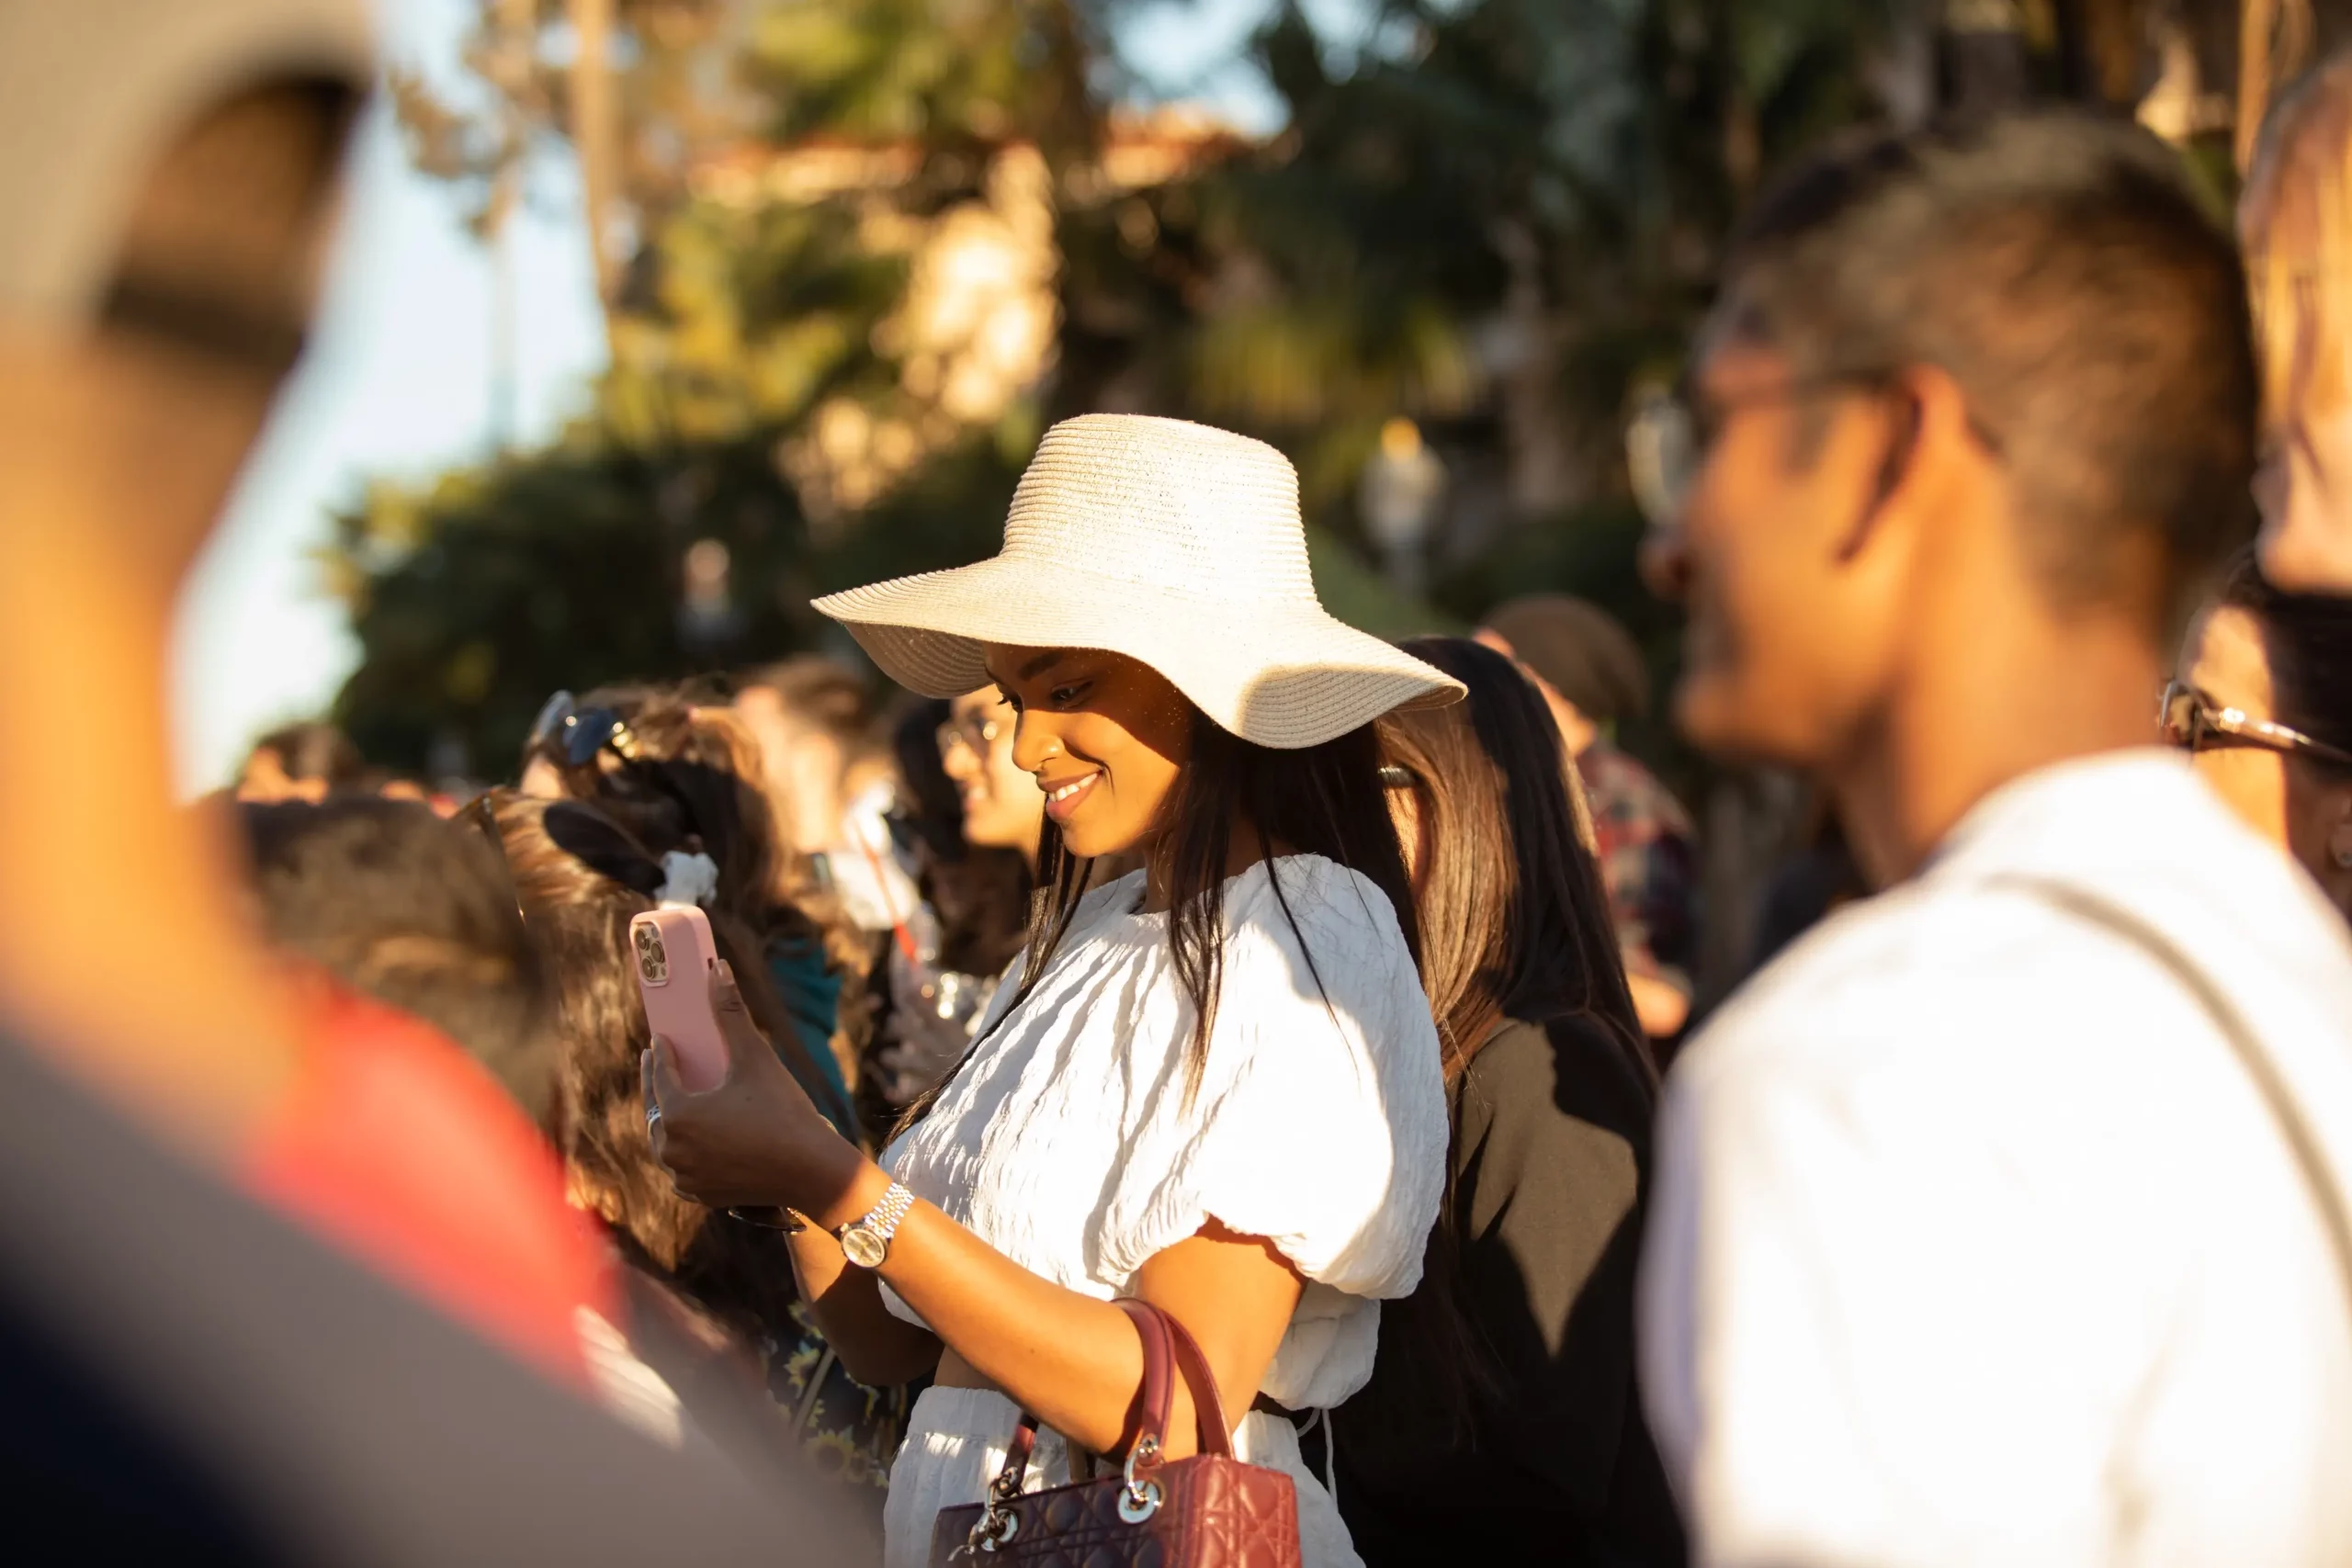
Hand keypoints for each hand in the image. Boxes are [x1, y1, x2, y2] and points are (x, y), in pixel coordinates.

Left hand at [642, 961, 862, 1214]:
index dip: (660, 1055)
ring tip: (672, 1103)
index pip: (660, 1077)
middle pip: (656, 1112)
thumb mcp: (755, 1057)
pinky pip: (681, 1170)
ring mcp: (686, 1176)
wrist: (812, 1171)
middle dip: (656, 1088)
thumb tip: (717, 967)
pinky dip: (683, 1153)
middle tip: (657, 1067)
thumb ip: (731, 1012)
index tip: (659, 1040)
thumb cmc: (783, 1111)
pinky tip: (690, 1144)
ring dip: (667, 1122)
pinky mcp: (701, 1195)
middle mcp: (673, 1149)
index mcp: (678, 1114)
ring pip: (665, 1143)